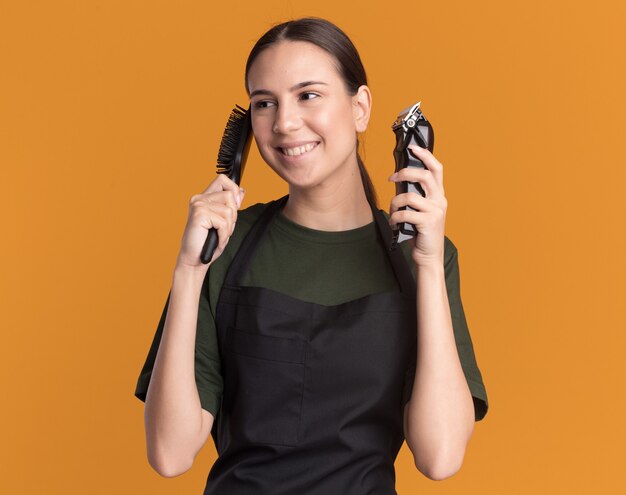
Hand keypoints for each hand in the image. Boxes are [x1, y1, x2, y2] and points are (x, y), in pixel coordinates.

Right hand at [176, 173, 244, 271]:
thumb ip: (231, 206)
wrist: (195, 260)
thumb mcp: (224, 222)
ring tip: (219, 235)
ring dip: (228, 227)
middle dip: (233, 214)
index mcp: (204, 198)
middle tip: (224, 228)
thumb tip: (242, 191)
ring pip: (229, 210)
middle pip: (230, 194)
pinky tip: (216, 240)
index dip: (233, 190)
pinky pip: (223, 222)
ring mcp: (198, 205)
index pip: (222, 179)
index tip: (235, 206)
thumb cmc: (208, 243)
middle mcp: (199, 198)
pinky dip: (224, 234)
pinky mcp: (199, 214)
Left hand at [389, 144, 446, 266]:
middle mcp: (440, 200)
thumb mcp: (421, 210)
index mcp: (438, 195)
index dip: (425, 156)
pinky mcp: (428, 222)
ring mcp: (435, 211)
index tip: (413, 148)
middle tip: (392, 177)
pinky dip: (395, 217)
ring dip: (395, 202)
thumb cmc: (421, 232)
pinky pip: (405, 213)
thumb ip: (416, 196)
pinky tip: (394, 223)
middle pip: (423, 176)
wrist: (429, 255)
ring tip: (393, 211)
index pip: (437, 169)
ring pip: (409, 196)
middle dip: (404, 173)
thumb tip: (399, 179)